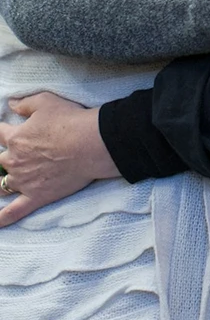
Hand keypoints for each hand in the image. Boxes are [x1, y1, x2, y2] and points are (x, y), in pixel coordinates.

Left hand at [0, 93, 118, 226]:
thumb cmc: (70, 120)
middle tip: (23, 154)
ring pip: (2, 185)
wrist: (91, 144)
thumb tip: (10, 104)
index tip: (6, 129)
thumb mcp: (46, 101)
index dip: (2, 130)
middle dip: (6, 157)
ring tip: (7, 180)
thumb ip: (24, 103)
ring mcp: (23, 181)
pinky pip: (13, 212)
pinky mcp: (36, 196)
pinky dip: (2, 218)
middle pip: (0, 162)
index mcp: (15, 138)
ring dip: (2, 182)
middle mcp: (14, 161)